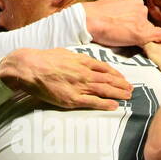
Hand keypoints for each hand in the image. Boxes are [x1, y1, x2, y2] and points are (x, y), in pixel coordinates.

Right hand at [0, 48, 131, 110]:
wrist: (29, 67)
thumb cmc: (44, 59)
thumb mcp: (64, 53)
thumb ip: (77, 58)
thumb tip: (84, 60)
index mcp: (82, 61)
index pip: (105, 68)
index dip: (116, 74)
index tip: (123, 78)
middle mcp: (84, 73)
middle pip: (108, 79)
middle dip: (121, 85)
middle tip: (131, 89)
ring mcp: (79, 86)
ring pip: (104, 90)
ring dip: (118, 94)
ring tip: (127, 97)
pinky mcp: (72, 99)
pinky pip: (92, 102)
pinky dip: (105, 104)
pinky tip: (114, 106)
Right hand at [82, 0, 160, 47]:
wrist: (89, 20)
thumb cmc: (96, 13)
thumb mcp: (112, 2)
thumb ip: (122, 6)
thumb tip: (123, 10)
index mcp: (135, 0)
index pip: (140, 14)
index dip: (134, 22)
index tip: (126, 26)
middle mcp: (141, 9)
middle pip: (145, 22)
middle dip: (137, 28)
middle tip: (122, 34)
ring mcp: (142, 21)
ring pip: (147, 30)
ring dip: (140, 35)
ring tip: (123, 38)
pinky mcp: (140, 33)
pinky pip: (158, 35)